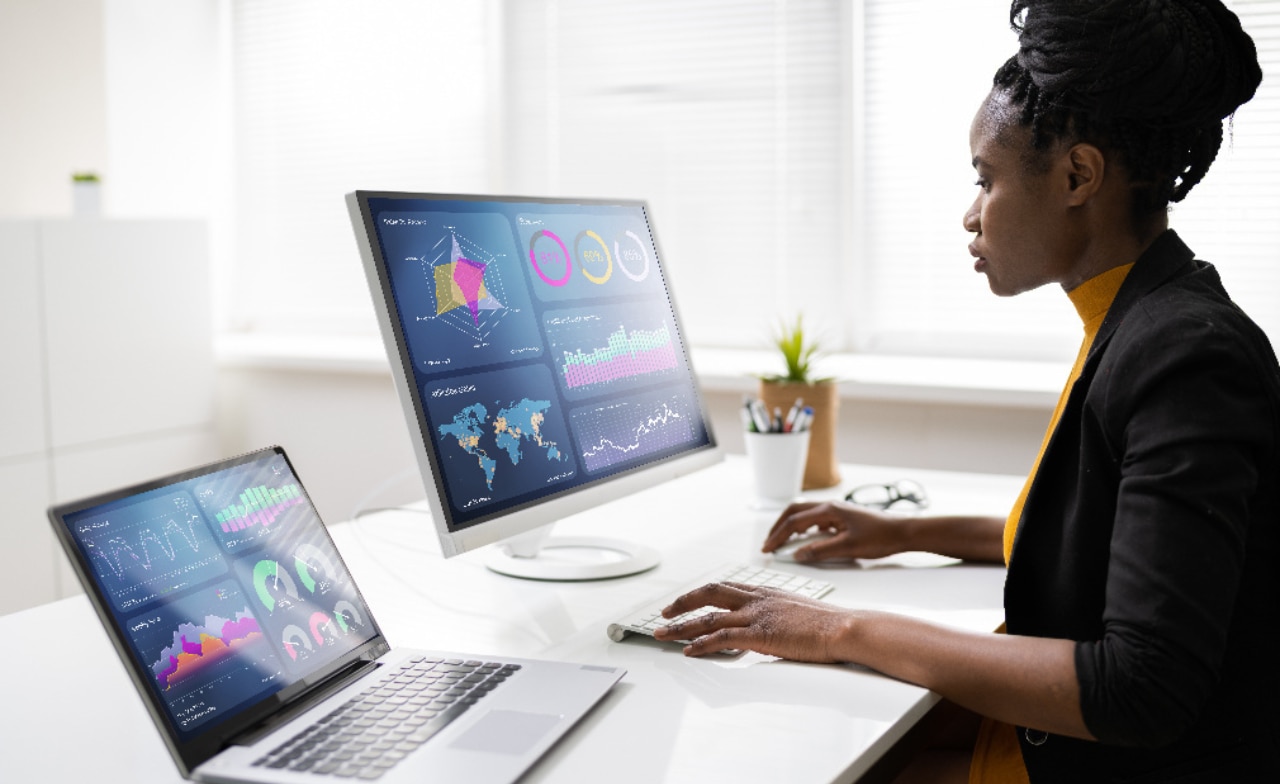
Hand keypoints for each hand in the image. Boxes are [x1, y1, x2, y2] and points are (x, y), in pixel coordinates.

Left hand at [653, 581, 853, 659]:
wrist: (844, 627)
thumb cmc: (828, 623)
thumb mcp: (797, 610)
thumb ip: (777, 614)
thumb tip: (769, 625)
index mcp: (766, 591)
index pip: (725, 586)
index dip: (701, 593)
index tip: (685, 600)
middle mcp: (757, 599)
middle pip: (710, 593)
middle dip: (682, 603)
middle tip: (663, 613)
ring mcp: (758, 616)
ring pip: (709, 617)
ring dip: (682, 627)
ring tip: (662, 634)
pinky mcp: (761, 634)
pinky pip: (723, 637)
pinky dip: (702, 644)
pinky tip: (689, 650)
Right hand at [761, 500, 907, 562]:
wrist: (903, 532)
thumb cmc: (880, 537)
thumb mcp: (848, 548)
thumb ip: (821, 551)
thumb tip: (798, 555)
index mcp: (829, 510)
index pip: (794, 522)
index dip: (778, 536)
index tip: (768, 549)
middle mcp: (830, 506)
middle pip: (794, 511)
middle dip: (778, 527)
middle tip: (769, 543)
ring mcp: (836, 510)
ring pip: (805, 514)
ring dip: (791, 526)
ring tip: (782, 541)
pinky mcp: (843, 517)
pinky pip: (816, 519)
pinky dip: (805, 528)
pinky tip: (807, 539)